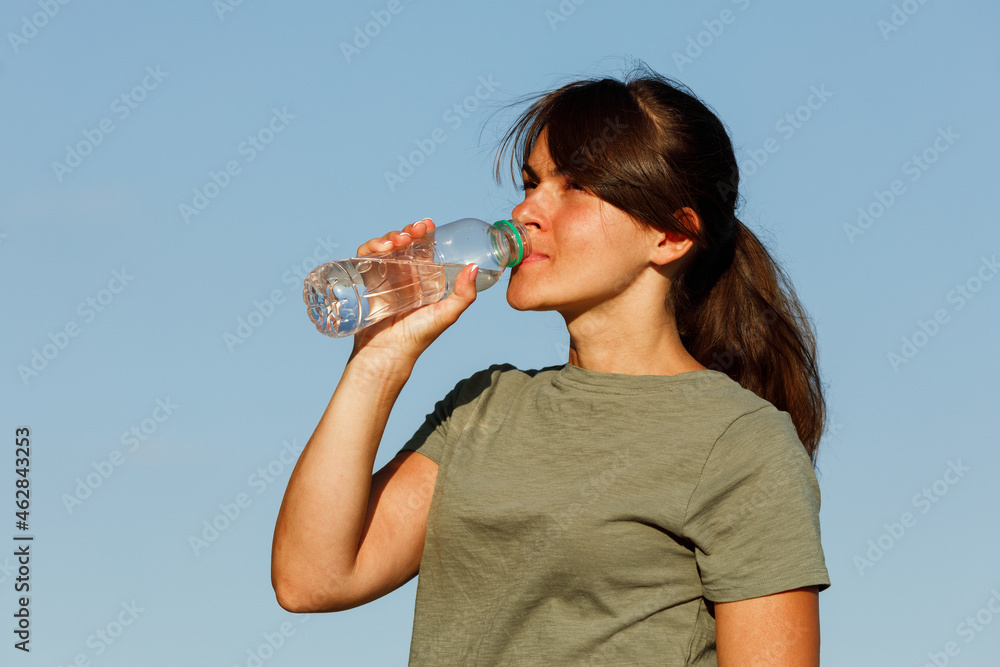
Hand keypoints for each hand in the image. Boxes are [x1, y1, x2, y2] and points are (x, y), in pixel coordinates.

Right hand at [349, 218, 479, 369]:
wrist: (388, 353)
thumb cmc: (418, 337)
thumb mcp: (446, 315)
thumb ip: (464, 295)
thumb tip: (473, 267)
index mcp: (423, 279)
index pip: (423, 249)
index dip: (425, 234)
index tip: (429, 226)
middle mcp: (403, 275)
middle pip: (403, 243)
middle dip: (408, 231)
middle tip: (415, 231)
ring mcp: (384, 277)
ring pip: (385, 246)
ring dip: (390, 236)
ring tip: (399, 241)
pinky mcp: (367, 281)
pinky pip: (365, 257)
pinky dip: (371, 247)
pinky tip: (382, 248)